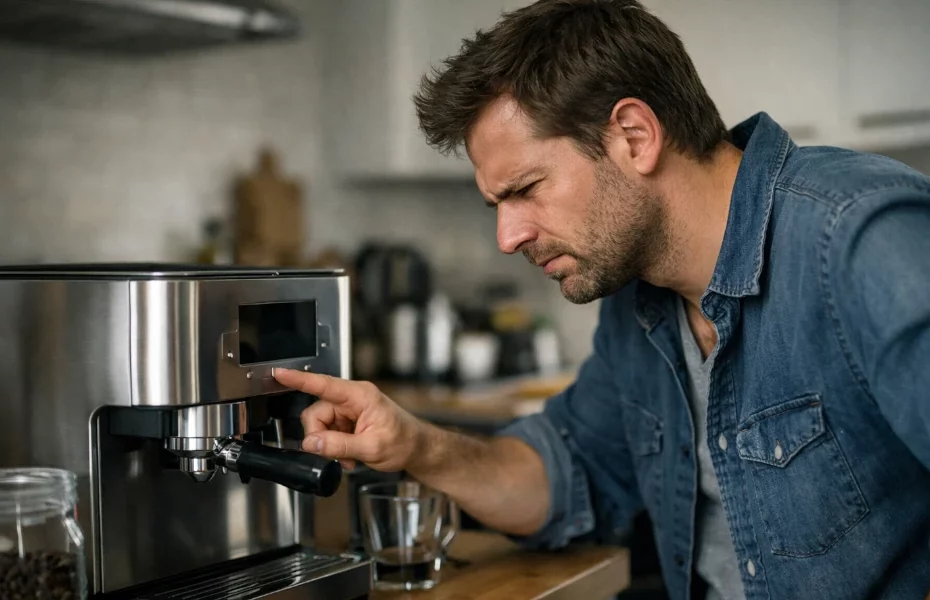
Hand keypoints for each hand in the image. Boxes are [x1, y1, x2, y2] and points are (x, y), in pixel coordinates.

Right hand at [272, 368, 421, 471]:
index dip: (299, 379)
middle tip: (338, 454)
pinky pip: (329, 432)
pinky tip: (350, 455)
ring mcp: (350, 409)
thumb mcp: (372, 448)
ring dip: (329, 445)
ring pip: (320, 426)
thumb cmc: (404, 442)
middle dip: (321, 437)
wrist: (417, 448)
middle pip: (316, 413)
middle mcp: (352, 399)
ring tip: (349, 457)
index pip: (323, 385)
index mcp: (360, 396)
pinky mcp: (349, 420)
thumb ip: (338, 445)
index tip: (280, 373)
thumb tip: (311, 443)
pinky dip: (335, 447)